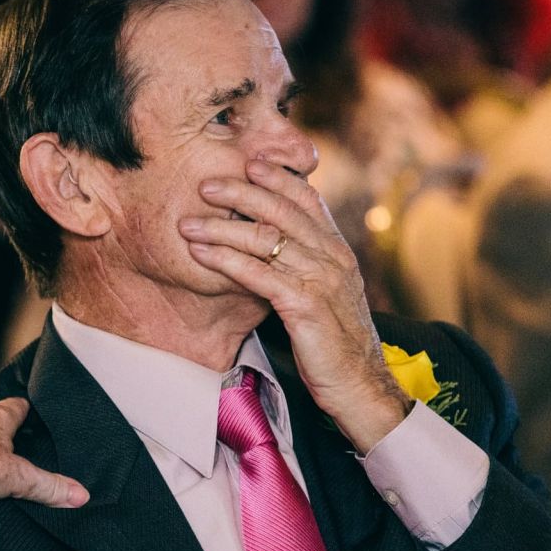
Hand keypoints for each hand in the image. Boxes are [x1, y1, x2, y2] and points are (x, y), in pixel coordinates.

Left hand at [178, 158, 410, 452]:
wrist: (362, 387)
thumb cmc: (335, 341)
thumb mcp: (325, 292)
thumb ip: (305, 262)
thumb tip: (269, 238)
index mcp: (338, 250)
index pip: (307, 199)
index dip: (277, 178)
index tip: (248, 162)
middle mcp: (333, 257)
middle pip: (281, 210)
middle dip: (241, 192)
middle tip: (206, 184)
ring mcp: (321, 280)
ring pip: (265, 239)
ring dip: (221, 227)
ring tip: (188, 224)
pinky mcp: (306, 306)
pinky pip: (259, 274)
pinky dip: (226, 260)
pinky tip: (202, 254)